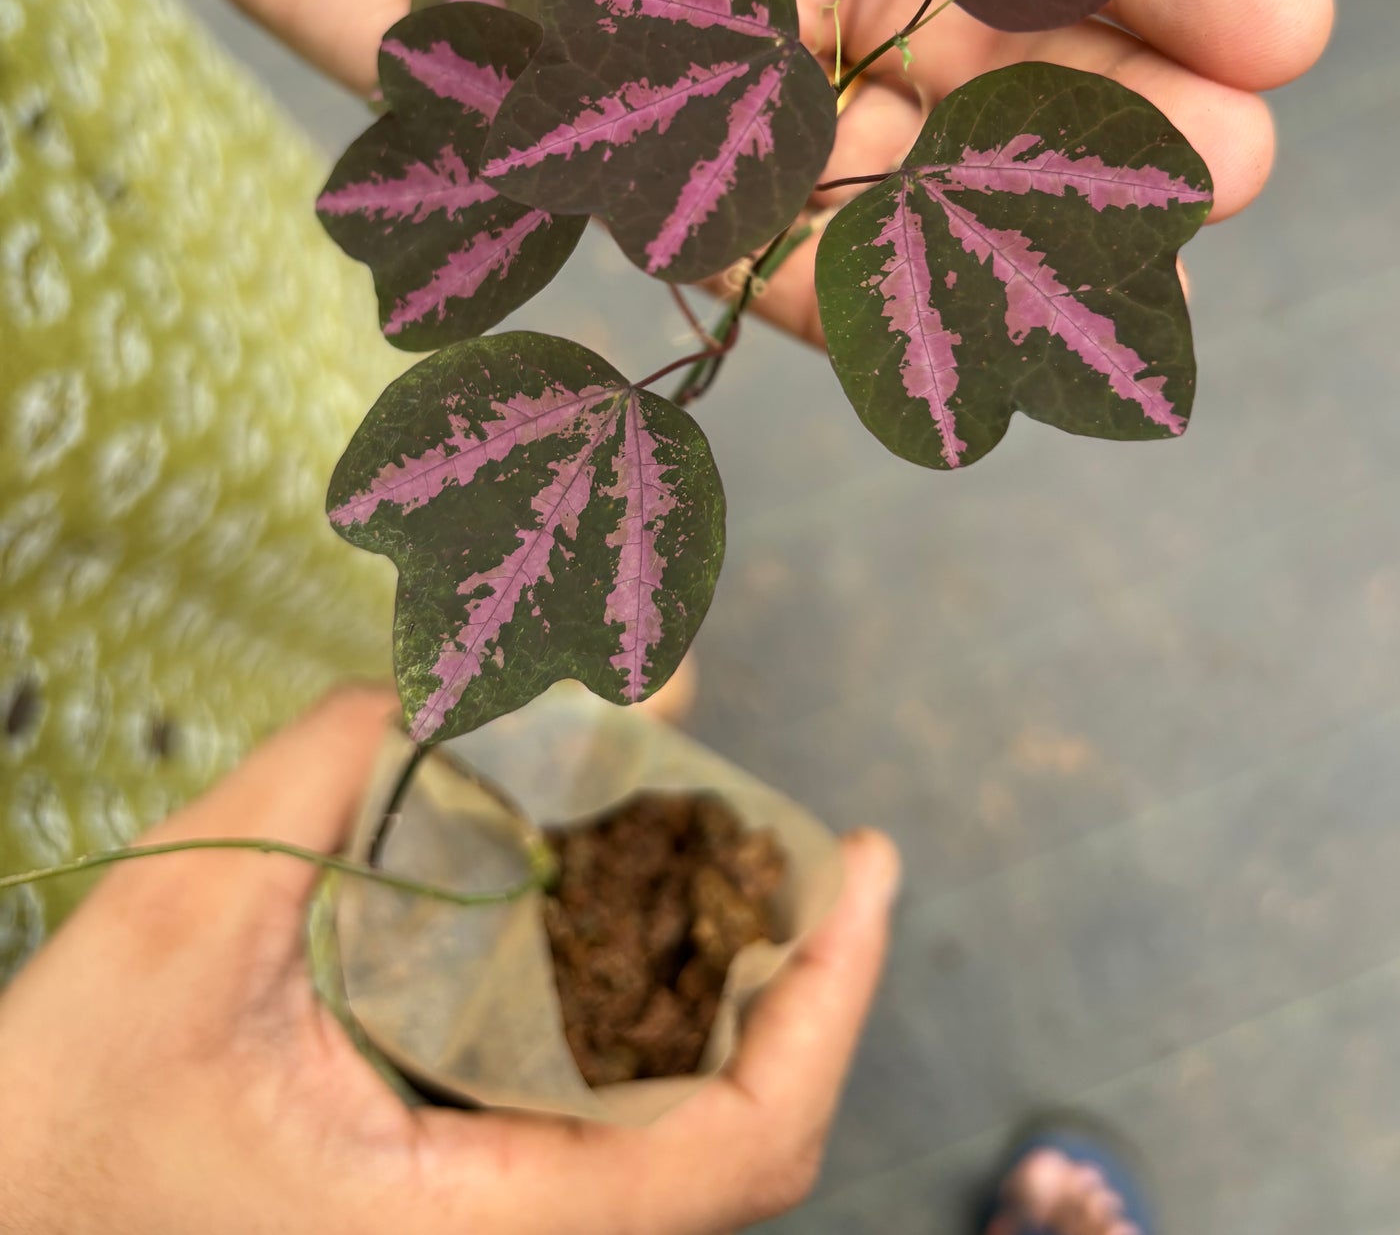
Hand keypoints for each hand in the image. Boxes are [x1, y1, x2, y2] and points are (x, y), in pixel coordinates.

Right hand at [0, 688, 898, 1234]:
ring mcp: (493, 1216)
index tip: (866, 860)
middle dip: (779, 952)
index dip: (826, 997)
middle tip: (797, 823)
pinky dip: (628, 982)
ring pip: (668, 1103)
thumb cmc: (72, 1110)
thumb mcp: (187, 918)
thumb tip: (463, 668)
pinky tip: (608, 882)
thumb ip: (332, 773)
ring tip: (707, 820)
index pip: (737, 1142)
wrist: (6, 1215)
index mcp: (481, 1222)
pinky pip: (596, 1094)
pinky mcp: (461, 1184)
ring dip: (709, 958)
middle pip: (732, 1114)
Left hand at [21, 0, 1332, 338]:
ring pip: (862, 146)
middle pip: (969, 42)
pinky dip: (801, 264)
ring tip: (1114, 255)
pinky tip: (908, 314)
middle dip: (1100, 108)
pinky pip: (700, 211)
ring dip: (983, 209)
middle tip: (1228, 167)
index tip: (1278, 21)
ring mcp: (674, 42)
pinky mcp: (561, 125)